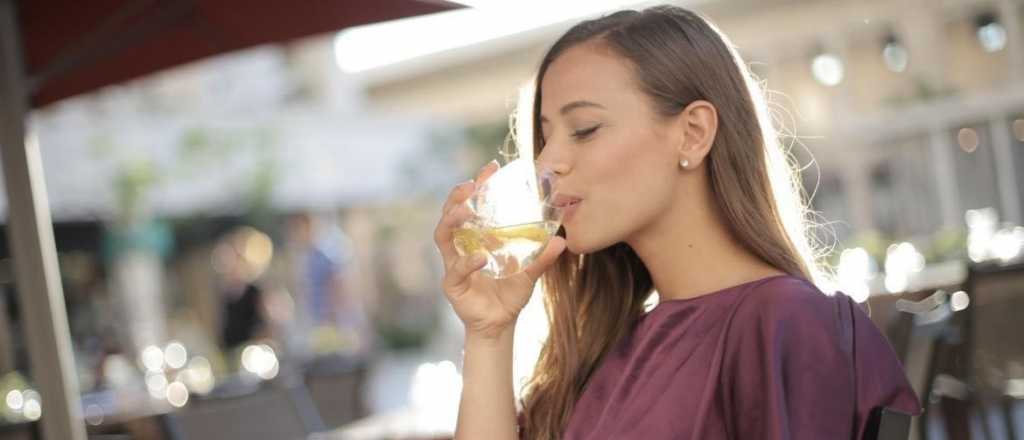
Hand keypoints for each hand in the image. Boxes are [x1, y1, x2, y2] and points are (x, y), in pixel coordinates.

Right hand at [433, 161, 566, 339]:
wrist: (500, 325)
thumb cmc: (510, 295)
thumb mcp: (529, 273)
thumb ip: (541, 257)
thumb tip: (561, 240)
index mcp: (477, 237)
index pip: (472, 205)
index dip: (479, 185)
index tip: (491, 168)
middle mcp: (461, 246)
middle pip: (450, 214)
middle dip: (457, 197)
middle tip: (471, 186)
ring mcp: (453, 264)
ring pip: (443, 236)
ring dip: (453, 220)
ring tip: (467, 211)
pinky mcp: (452, 284)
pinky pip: (456, 269)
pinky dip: (468, 261)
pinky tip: (481, 256)